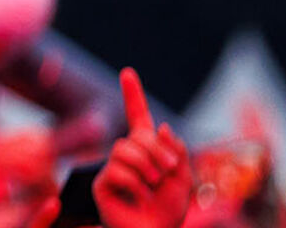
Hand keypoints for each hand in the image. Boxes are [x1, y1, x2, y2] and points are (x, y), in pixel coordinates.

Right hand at [93, 68, 190, 227]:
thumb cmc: (168, 212)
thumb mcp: (183, 178)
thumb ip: (176, 150)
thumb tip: (160, 126)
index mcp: (147, 151)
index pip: (138, 118)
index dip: (133, 95)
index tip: (128, 73)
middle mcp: (127, 157)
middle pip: (137, 136)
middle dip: (158, 151)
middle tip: (169, 172)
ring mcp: (112, 169)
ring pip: (125, 150)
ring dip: (147, 168)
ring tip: (153, 186)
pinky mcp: (102, 185)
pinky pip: (117, 170)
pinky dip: (135, 184)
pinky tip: (138, 198)